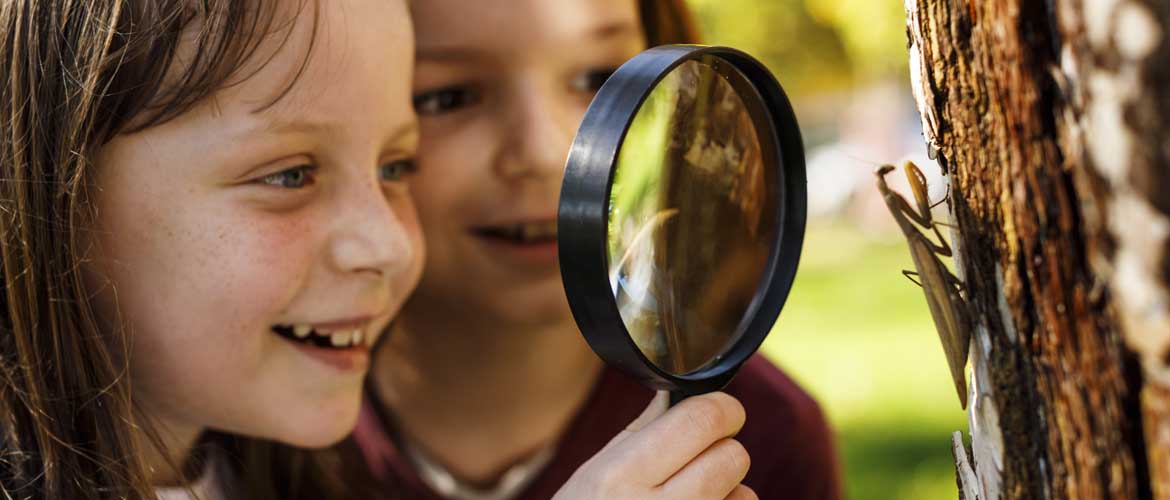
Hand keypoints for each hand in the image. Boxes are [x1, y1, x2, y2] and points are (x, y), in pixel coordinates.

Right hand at [552, 391, 755, 499]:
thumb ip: (643, 431)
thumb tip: (678, 394)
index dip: (721, 408)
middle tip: (699, 456)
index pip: (701, 421)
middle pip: (732, 456)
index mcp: (623, 475)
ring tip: (691, 496)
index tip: (721, 410)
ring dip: (728, 489)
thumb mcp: (597, 471)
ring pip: (745, 494)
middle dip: (723, 449)